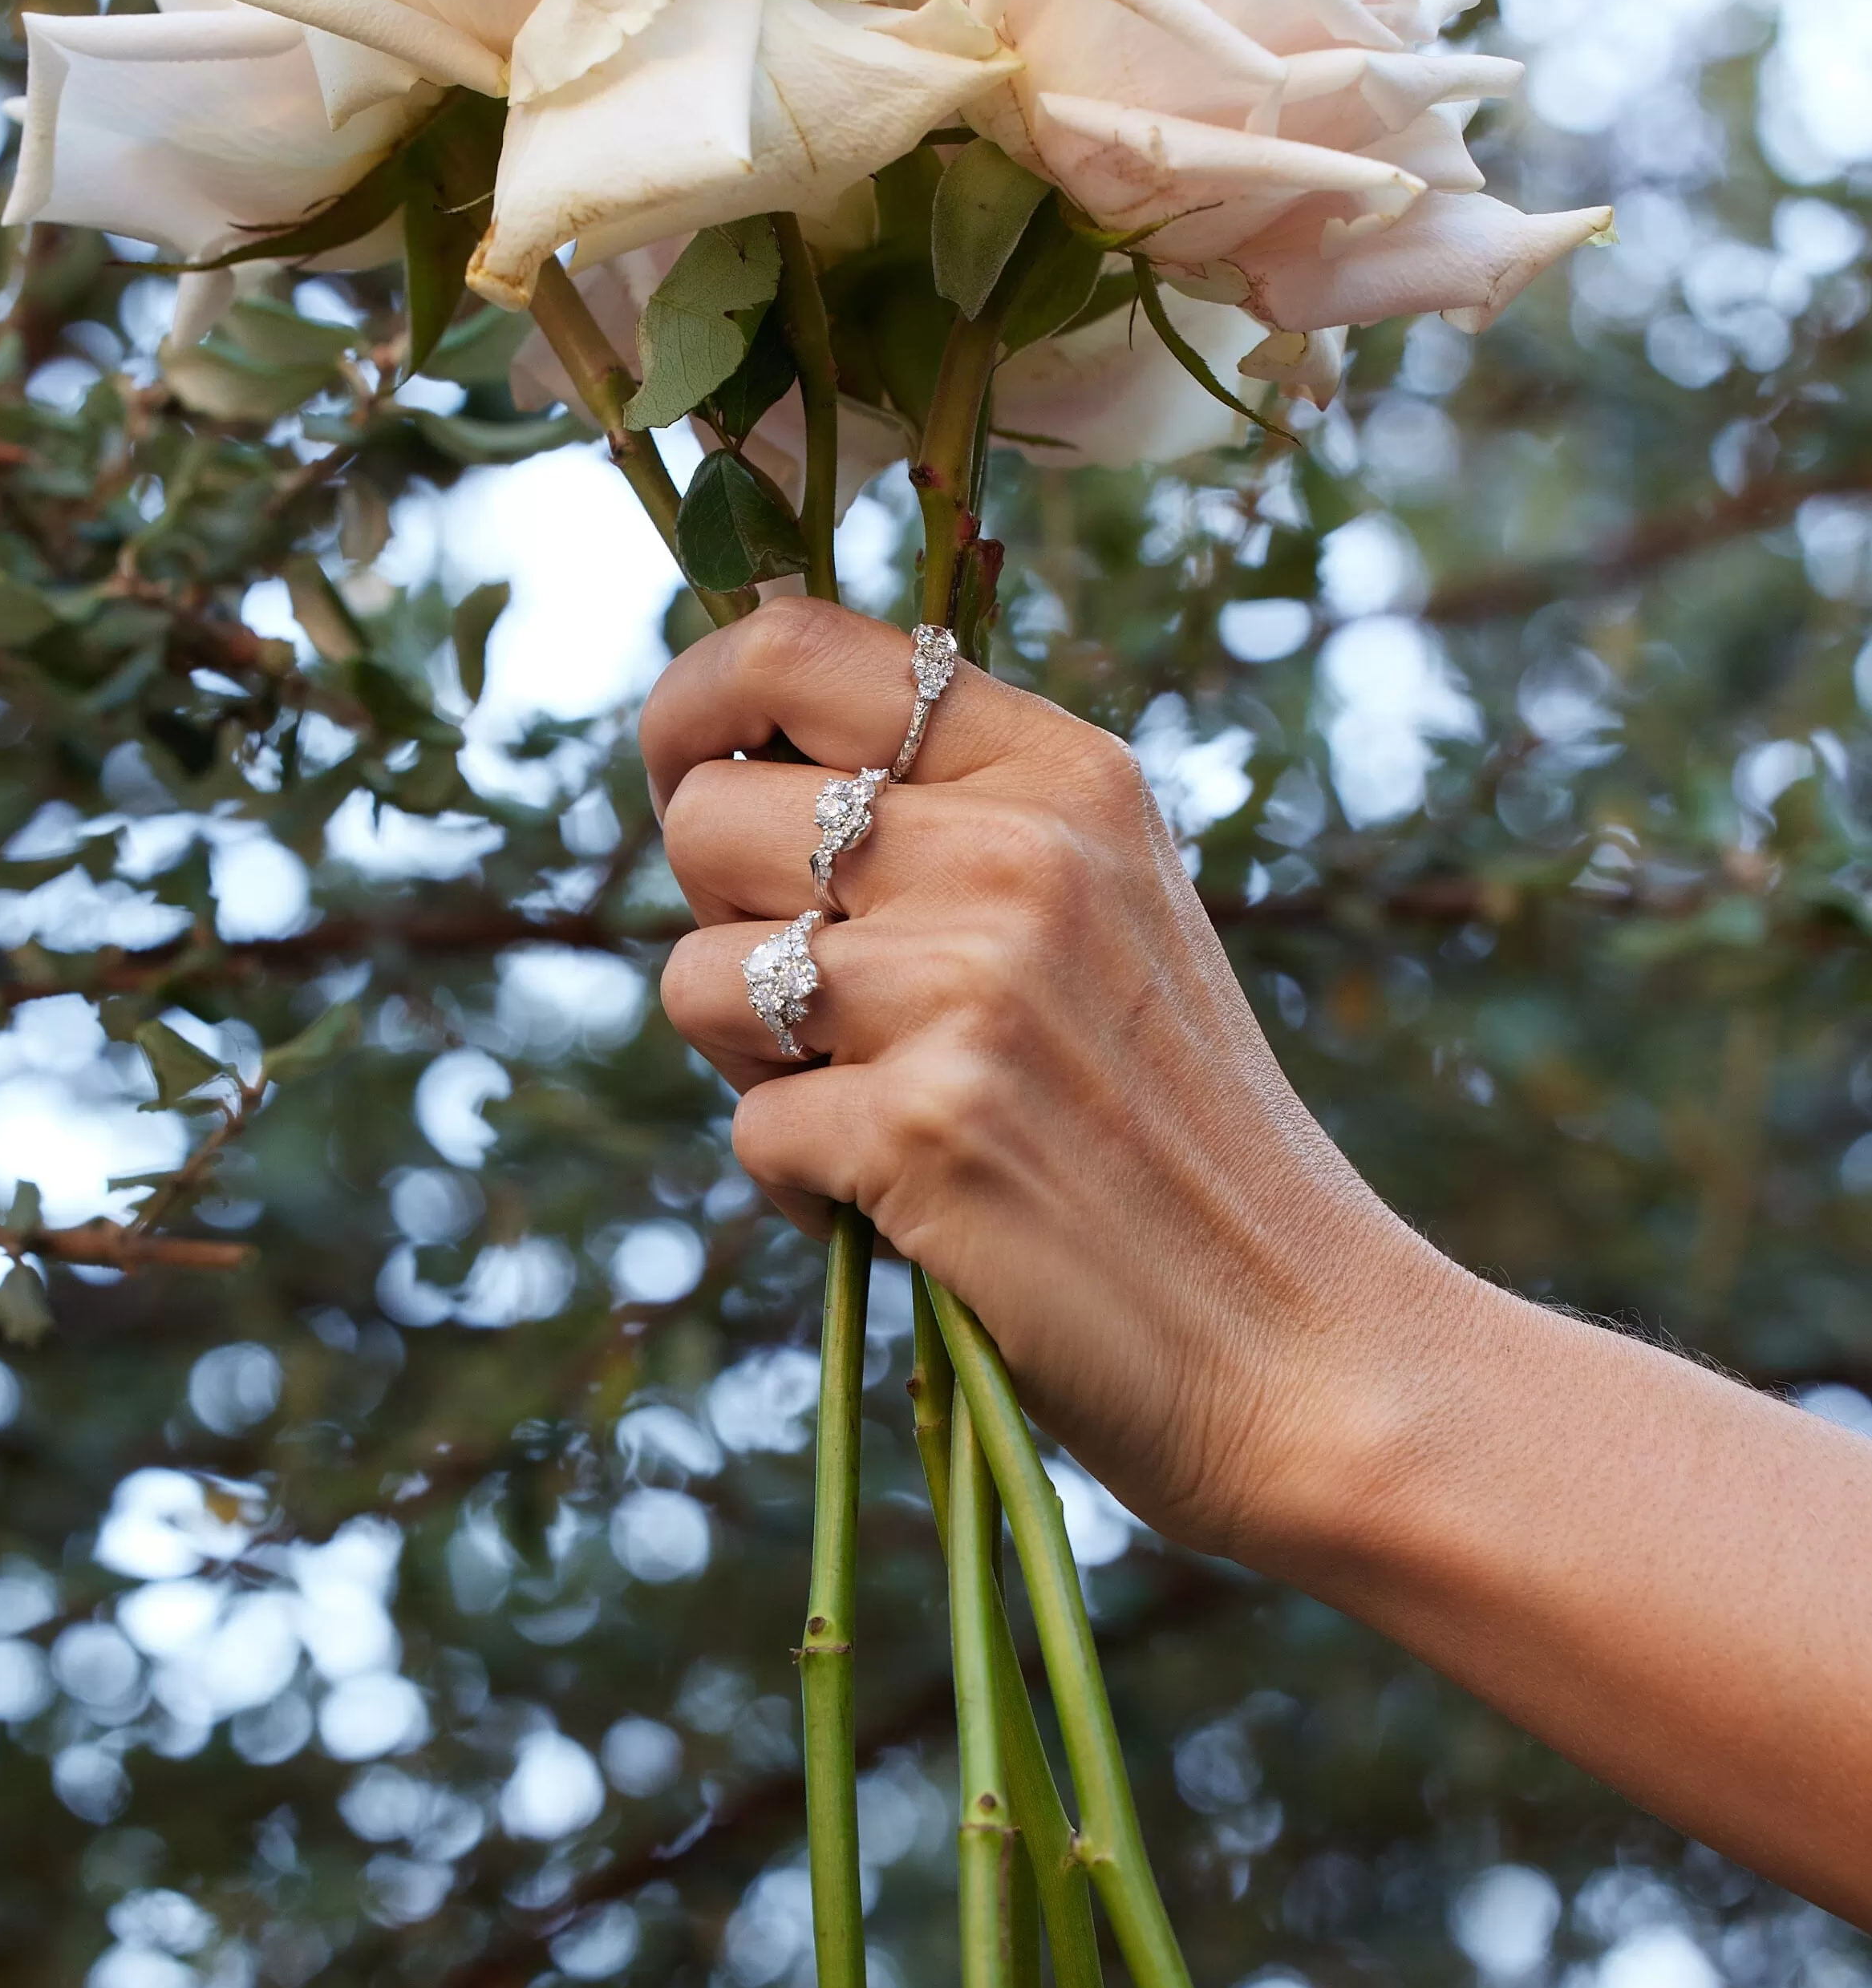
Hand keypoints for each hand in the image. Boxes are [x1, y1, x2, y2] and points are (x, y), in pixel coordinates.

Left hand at [642, 597, 1454, 1558]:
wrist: (1304, 1340)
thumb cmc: (1175, 1133)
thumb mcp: (1104, 909)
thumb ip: (954, 818)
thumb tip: (723, 764)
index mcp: (1063, 774)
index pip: (794, 648)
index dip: (690, 707)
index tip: (682, 772)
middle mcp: (1019, 853)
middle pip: (706, 818)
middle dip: (719, 920)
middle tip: (818, 1003)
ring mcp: (970, 987)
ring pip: (697, 977)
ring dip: (750, 1063)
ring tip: (878, 1108)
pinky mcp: (924, 1127)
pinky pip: (749, 1126)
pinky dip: (804, 1186)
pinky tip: (917, 1206)